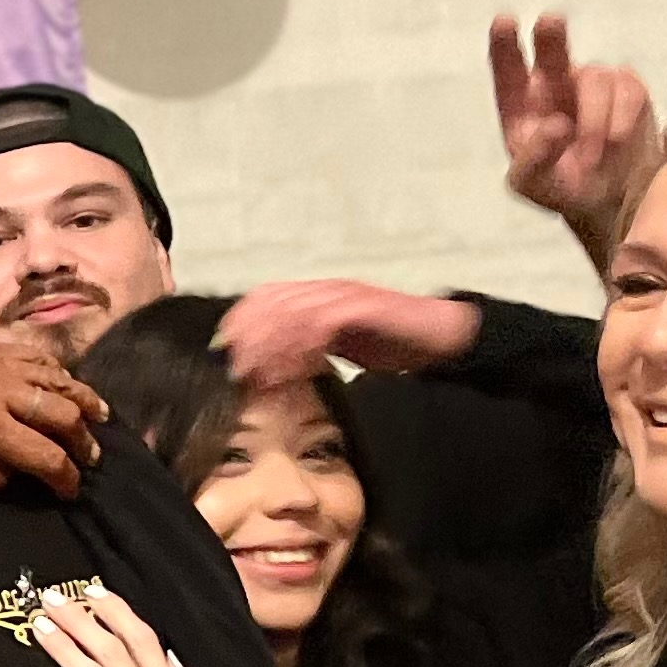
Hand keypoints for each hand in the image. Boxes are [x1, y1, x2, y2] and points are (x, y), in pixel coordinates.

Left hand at [0, 338, 104, 496]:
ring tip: (99, 419)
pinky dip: (59, 373)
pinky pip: (38, 357)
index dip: (66, 478)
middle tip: (91, 457)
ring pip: (59, 381)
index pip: (47, 457)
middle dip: (84, 442)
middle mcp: (1, 391)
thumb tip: (23, 476)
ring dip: (84, 401)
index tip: (72, 490)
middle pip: (63, 416)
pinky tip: (66, 385)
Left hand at [214, 280, 482, 388]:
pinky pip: (322, 322)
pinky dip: (302, 346)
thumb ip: (305, 354)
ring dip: (270, 344)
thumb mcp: (338, 351)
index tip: (224, 355)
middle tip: (236, 370)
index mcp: (316, 297)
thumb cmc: (391, 345)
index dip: (241, 322)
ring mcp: (344, 295)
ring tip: (257, 373)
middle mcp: (325, 290)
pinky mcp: (363, 306)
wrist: (442, 336)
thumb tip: (267, 376)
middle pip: (271, 302)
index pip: (265, 298)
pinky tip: (292, 368)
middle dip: (249, 336)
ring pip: (291, 311)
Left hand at [488, 13, 659, 259]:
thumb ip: (534, 160)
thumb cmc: (561, 188)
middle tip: (550, 21)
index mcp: (521, 105)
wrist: (609, 202)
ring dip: (594, 120)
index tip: (504, 21)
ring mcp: (592, 83)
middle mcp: (554, 85)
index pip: (509, 70)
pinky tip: (617, 141)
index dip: (505, 45)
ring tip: (594, 154)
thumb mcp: (533, 185)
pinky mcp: (628, 89)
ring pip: (595, 79)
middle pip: (552, 51)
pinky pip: (628, 89)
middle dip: (551, 36)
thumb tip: (554, 126)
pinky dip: (622, 117)